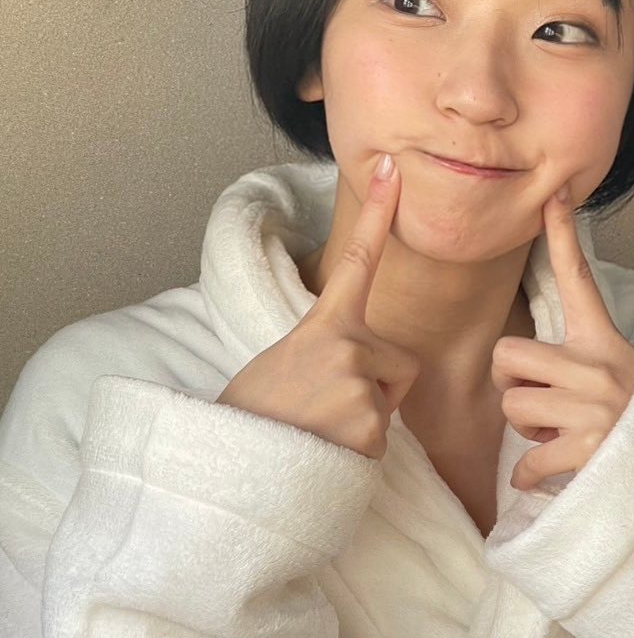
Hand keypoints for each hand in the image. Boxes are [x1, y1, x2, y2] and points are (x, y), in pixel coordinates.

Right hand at [216, 153, 418, 459]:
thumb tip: (357, 368)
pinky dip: (360, 451)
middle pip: (399, 363)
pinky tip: (326, 452)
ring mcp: (360, 384)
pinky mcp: (370, 425)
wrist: (231, 469)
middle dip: (378, 389)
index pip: (358, 259)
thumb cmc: (258, 418)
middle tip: (326, 410)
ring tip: (321, 432)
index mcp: (322, 325)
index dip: (379, 213)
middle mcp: (347, 345)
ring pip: (390, 402)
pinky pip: (383, 438)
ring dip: (365, 421)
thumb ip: (328, 350)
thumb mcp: (286, 363)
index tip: (394, 168)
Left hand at [491, 185, 633, 490]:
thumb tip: (516, 356)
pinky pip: (527, 462)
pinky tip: (553, 473)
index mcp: (602, 342)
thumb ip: (571, 357)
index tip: (553, 195)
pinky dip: (529, 476)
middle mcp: (598, 368)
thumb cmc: (632, 416)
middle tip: (540, 400)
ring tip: (560, 434)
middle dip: (511, 382)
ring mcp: (594, 409)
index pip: (578, 280)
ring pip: (512, 407)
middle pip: (508, 355)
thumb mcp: (612, 371)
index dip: (563, 236)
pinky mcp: (589, 451)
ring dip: (525, 430)